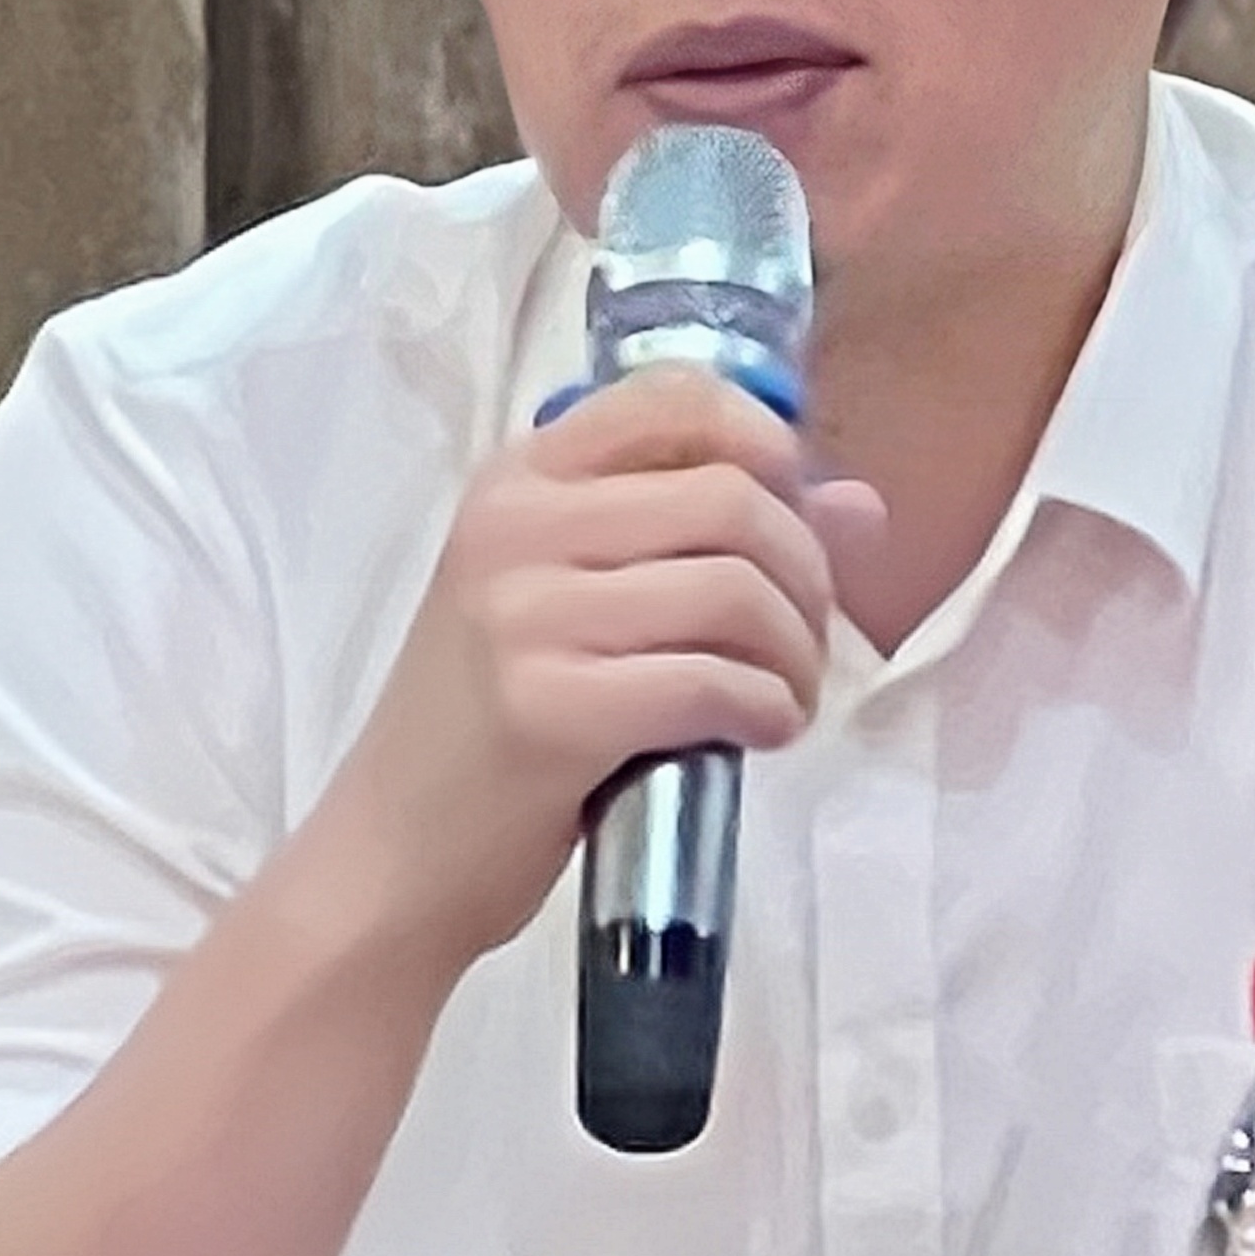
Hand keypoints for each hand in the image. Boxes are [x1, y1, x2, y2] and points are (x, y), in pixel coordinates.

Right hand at [306, 369, 885, 974]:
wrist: (393, 857)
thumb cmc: (494, 728)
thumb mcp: (577, 606)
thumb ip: (703, 540)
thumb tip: (861, 505)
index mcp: (519, 480)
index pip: (673, 397)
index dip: (768, 446)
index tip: (793, 522)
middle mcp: (515, 526)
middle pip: (732, 498)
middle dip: (806, 575)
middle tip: (802, 643)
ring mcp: (526, 616)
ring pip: (736, 590)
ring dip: (797, 654)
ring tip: (785, 697)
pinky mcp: (551, 709)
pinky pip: (715, 683)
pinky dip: (769, 710)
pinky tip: (761, 734)